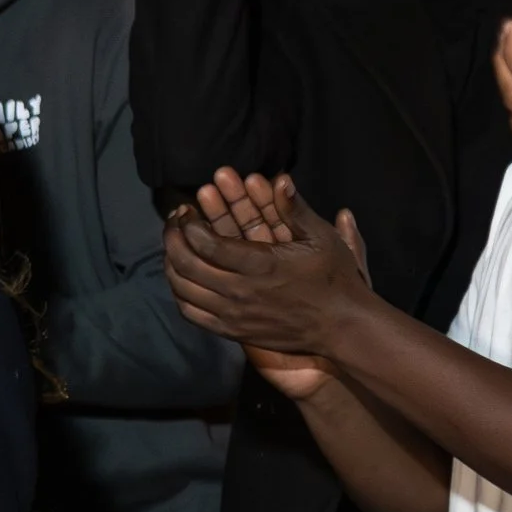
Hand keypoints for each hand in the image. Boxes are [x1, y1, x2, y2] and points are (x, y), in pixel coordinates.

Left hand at [165, 178, 371, 385]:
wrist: (341, 326)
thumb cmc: (333, 277)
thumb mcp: (321, 238)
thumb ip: (295, 209)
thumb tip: (281, 179)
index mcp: (259, 265)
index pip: (206, 243)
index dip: (189, 224)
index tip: (187, 210)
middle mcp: (240, 292)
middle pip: (187, 265)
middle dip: (173, 238)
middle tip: (174, 221)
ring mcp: (233, 315)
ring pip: (183, 290)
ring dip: (170, 264)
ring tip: (173, 245)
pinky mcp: (232, 332)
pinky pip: (192, 314)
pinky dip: (179, 293)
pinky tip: (181, 277)